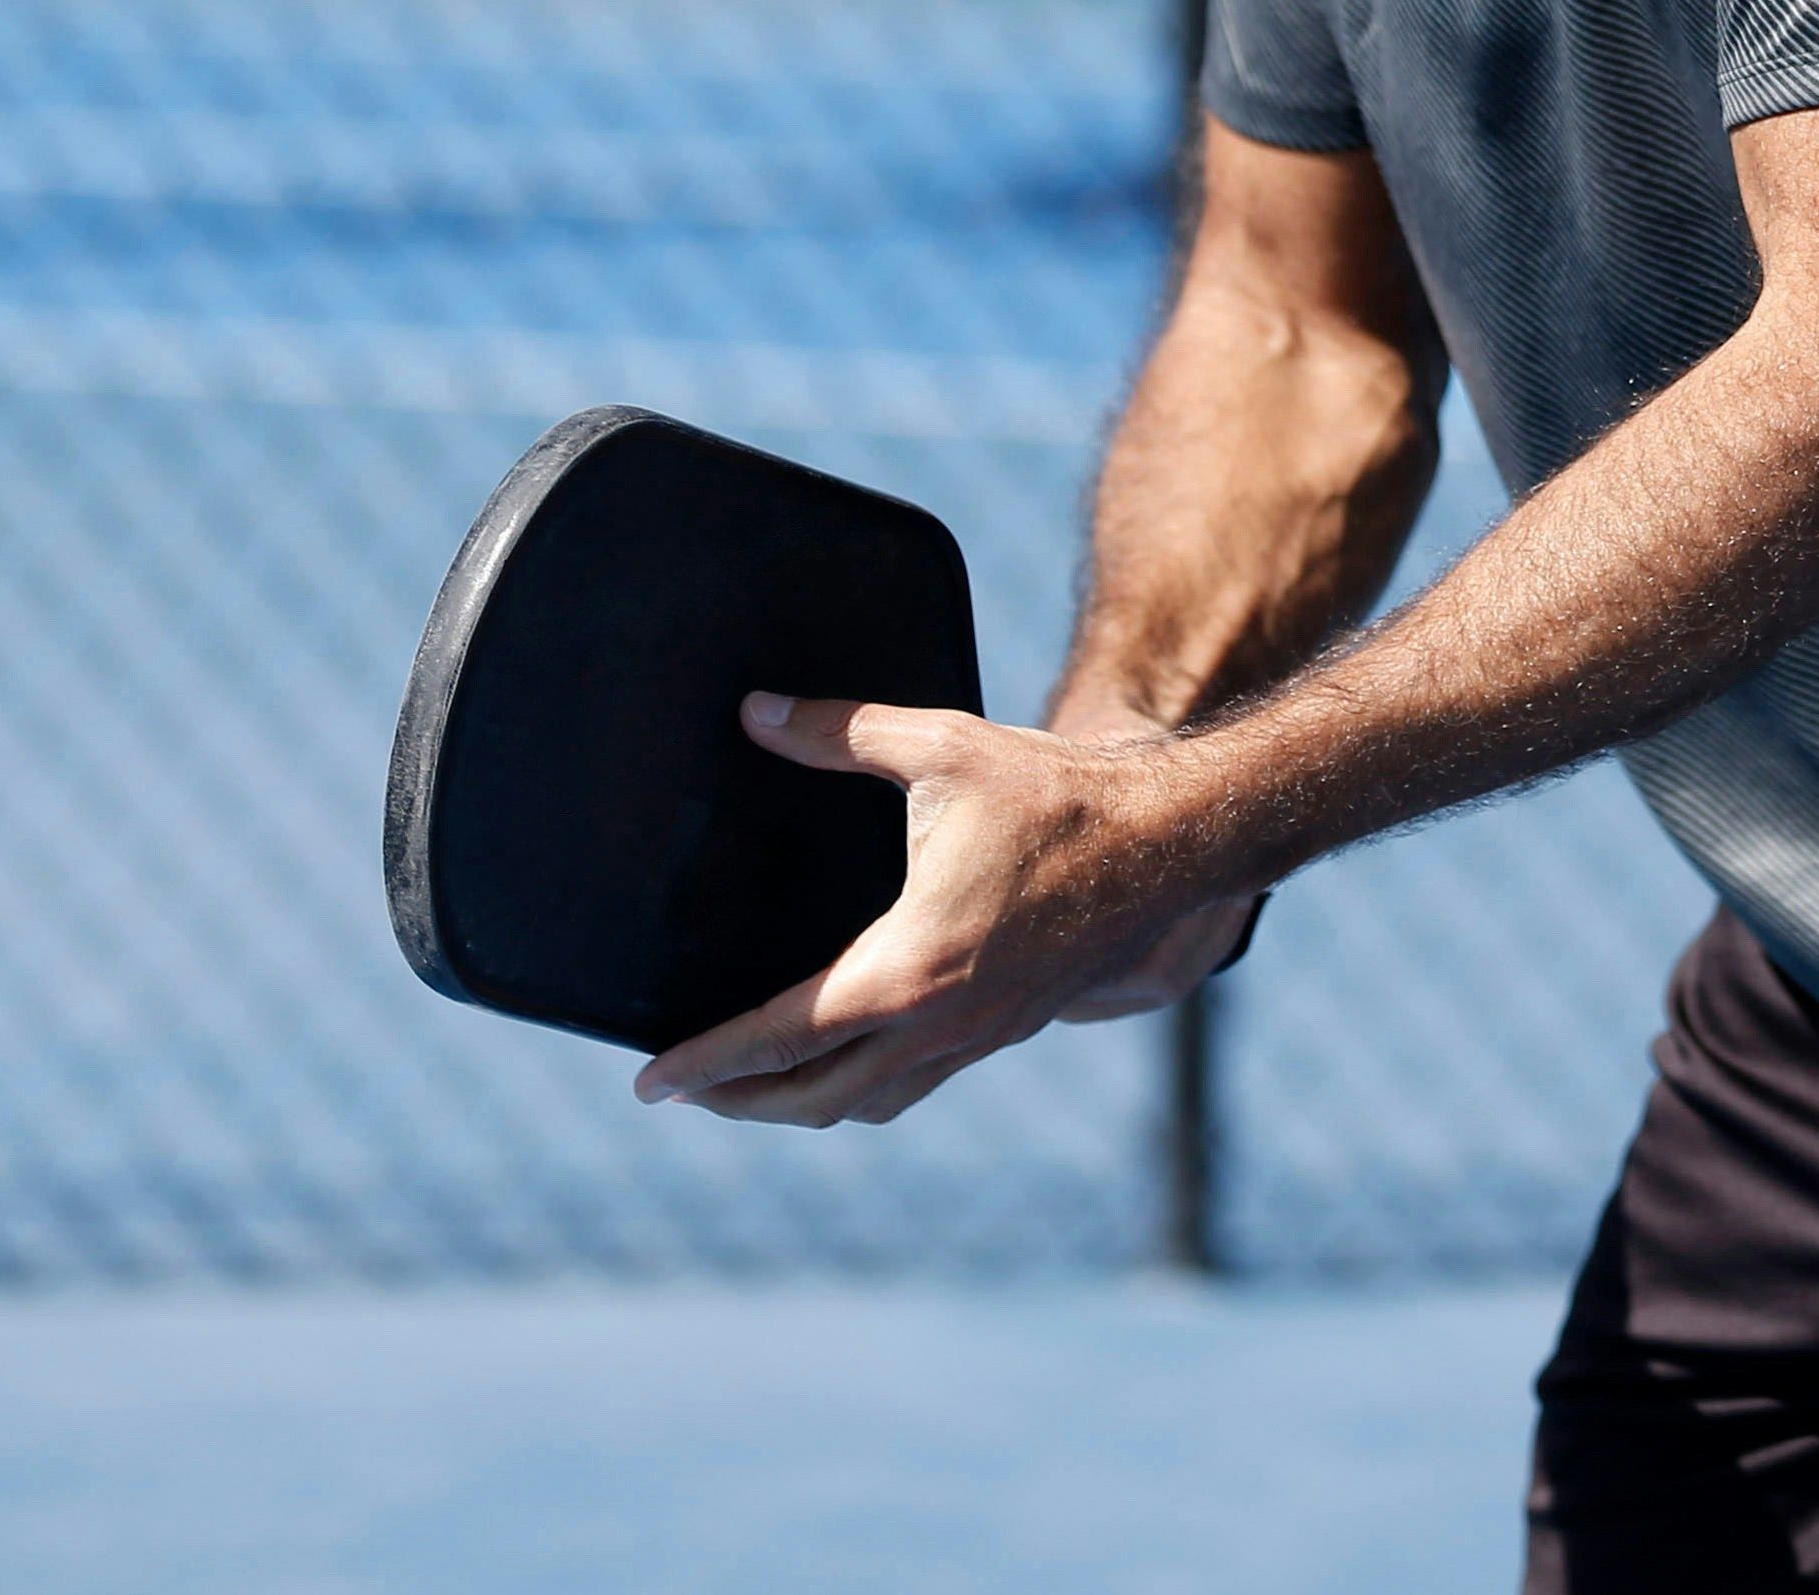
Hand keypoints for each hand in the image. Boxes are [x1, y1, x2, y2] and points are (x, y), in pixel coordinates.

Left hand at [628, 694, 1231, 1130]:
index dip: (704, 1064)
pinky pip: (914, 1087)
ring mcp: (976, 1037)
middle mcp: (936, 1024)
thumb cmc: (1055, 793)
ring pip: (866, 1105)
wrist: (1169, 840)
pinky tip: (851, 1059)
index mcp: (904, 969)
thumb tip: (755, 712)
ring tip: (752, 1088)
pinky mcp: (1007, 1029)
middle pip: (810, 1098)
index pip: (778, 1037)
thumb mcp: (939, 747)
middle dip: (737, 1102)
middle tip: (682, 1089)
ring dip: (799, 1107)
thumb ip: (838, 732)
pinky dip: (861, 1090)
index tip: (649, 1082)